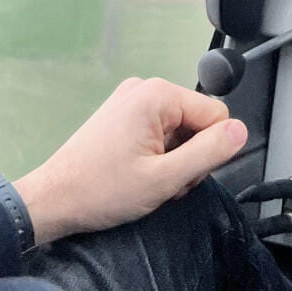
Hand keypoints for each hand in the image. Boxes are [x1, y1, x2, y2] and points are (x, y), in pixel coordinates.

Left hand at [13, 77, 246, 245]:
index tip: (181, 176)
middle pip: (197, 122)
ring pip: (179, 130)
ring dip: (172, 160)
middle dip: (188, 157)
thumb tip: (240, 131)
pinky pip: (159, 132)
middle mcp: (144, 89)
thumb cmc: (99, 191)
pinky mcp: (121, 115)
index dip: (209, 152)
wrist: (51, 201)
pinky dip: (156, 156)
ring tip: (146, 182)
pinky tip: (137, 174)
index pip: (216, 116)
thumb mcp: (164, 179)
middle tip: (161, 184)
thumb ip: (208, 153)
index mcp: (157, 95)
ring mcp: (130, 101)